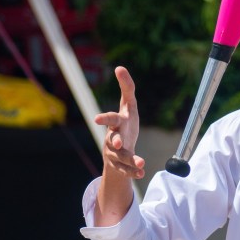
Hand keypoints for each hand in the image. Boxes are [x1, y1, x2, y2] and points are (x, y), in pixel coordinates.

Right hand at [95, 66, 144, 180]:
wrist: (118, 149)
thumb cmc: (124, 123)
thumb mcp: (128, 105)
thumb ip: (126, 88)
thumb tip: (119, 67)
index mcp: (117, 123)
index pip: (110, 119)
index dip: (104, 118)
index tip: (97, 119)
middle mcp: (113, 138)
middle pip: (111, 140)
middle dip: (113, 141)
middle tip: (117, 144)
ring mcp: (115, 153)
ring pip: (121, 157)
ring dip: (130, 160)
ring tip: (142, 163)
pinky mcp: (120, 165)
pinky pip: (126, 169)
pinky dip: (134, 171)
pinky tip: (142, 172)